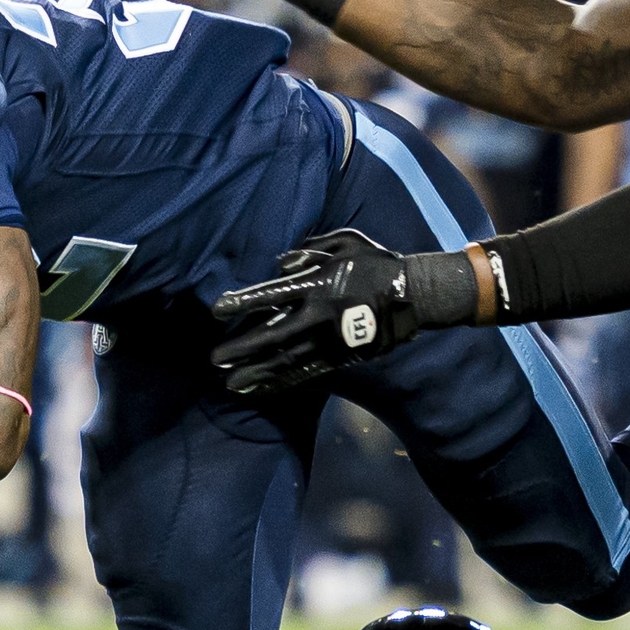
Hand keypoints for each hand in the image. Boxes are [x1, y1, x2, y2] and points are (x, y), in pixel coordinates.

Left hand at [209, 228, 427, 395]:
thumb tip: (280, 263)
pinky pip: (306, 372)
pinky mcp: (341, 357)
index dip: (243, 302)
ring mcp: (330, 340)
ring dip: (257, 372)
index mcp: (318, 284)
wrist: (413, 295)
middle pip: (273, 335)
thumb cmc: (376, 264)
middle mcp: (319, 315)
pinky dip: (282, 381)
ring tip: (231, 382)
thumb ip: (311, 248)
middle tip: (216, 359)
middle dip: (242, 348)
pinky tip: (262, 388)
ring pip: (287, 360)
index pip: (272, 294)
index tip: (217, 309)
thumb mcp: (346, 242)